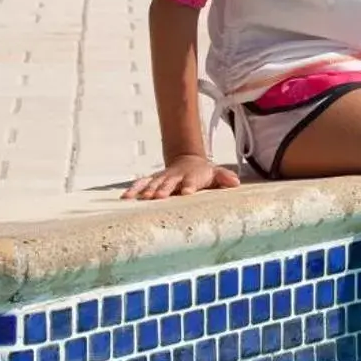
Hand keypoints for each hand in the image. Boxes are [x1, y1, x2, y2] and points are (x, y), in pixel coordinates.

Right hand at [122, 153, 239, 200]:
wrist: (189, 161)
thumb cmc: (204, 173)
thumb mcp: (216, 173)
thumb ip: (225, 177)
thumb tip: (236, 182)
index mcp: (192, 176)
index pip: (191, 182)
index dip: (189, 187)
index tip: (187, 193)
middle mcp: (175, 176)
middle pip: (169, 183)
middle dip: (164, 189)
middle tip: (158, 197)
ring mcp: (162, 178)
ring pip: (153, 183)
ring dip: (146, 190)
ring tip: (139, 199)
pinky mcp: (152, 180)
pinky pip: (140, 183)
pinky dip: (133, 189)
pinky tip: (124, 198)